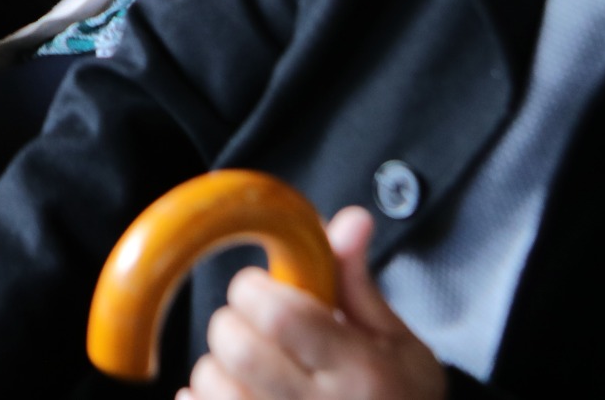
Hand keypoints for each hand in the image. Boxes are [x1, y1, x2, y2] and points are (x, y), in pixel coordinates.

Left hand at [190, 206, 444, 399]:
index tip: (263, 289)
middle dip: (234, 323)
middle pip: (239, 348)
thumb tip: (350, 221)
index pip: (280, 316)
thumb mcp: (399, 344)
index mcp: (359, 370)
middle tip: (256, 327)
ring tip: (252, 368)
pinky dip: (203, 395)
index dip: (256, 290)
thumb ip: (357, 284)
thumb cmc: (401, 397)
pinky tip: (238, 390)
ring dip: (218, 365)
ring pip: (211, 382)